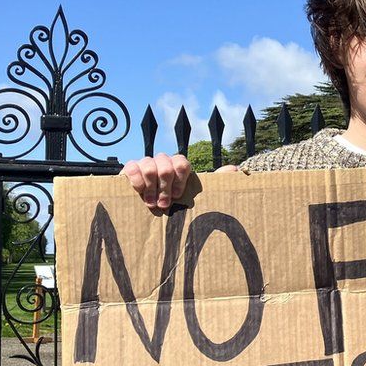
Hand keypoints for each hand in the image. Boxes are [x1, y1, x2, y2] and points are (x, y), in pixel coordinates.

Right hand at [121, 155, 238, 210]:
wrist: (150, 204)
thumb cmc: (176, 200)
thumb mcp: (196, 193)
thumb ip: (217, 181)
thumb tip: (235, 170)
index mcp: (179, 165)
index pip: (181, 162)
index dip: (180, 179)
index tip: (178, 196)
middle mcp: (163, 161)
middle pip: (165, 165)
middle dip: (164, 187)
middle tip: (164, 205)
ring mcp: (146, 163)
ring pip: (149, 166)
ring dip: (151, 187)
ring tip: (152, 204)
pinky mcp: (130, 169)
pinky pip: (131, 168)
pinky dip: (136, 181)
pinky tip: (139, 194)